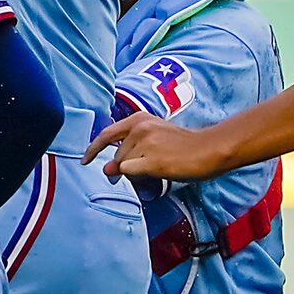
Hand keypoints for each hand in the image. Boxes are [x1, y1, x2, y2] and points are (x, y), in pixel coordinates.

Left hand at [86, 112, 233, 183]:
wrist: (208, 149)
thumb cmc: (183, 145)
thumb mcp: (153, 141)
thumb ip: (127, 153)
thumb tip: (106, 169)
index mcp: (139, 118)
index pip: (106, 134)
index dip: (93, 149)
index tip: (85, 160)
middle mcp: (139, 127)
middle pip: (116, 156)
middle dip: (124, 167)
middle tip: (148, 166)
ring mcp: (145, 143)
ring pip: (124, 166)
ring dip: (137, 170)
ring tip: (160, 164)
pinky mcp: (151, 160)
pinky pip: (132, 173)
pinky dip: (139, 175)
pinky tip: (158, 170)